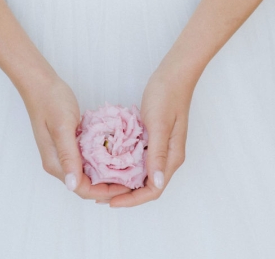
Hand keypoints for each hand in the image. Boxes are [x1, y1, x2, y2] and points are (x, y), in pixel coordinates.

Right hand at [21, 73, 132, 201]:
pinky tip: (116, 156)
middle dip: (109, 186)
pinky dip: (101, 161)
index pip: (82, 189)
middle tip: (132, 180)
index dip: (105, 192)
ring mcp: (63, 154)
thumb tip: (72, 185)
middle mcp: (58, 164)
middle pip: (86, 185)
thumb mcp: (62, 128)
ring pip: (88, 173)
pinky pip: (87, 160)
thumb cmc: (51, 102)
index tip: (127, 186)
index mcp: (55, 164)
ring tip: (128, 170)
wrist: (41, 84)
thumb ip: (68, 156)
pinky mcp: (68, 144)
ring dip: (106, 175)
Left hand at [108, 60, 194, 207]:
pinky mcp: (155, 138)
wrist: (174, 74)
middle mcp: (169, 156)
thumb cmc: (167, 95)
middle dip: (125, 195)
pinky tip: (110, 163)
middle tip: (100, 195)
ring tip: (102, 182)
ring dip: (125, 182)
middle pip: (148, 186)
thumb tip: (156, 183)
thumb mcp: (158, 125)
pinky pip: (140, 159)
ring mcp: (162, 147)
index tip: (110, 201)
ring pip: (143, 174)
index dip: (132, 200)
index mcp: (172, 157)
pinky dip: (126, 165)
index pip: (154, 190)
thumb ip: (157, 154)